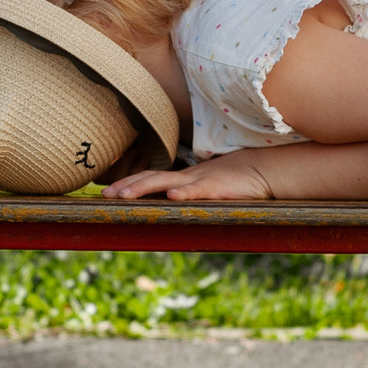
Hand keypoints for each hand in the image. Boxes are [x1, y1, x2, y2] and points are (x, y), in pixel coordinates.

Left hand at [103, 153, 273, 200]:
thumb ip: (191, 192)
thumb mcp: (209, 185)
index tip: (108, 190)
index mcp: (184, 177)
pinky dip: (184, 193)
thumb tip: (172, 200)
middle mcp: (187, 176)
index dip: (129, 182)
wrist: (264, 168)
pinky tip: (171, 196)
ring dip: (143, 188)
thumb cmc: (237, 179)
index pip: (151, 177)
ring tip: (123, 196)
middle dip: (126, 186)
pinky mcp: (217, 187)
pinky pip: (198, 190)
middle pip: (151, 178)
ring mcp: (201, 180)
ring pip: (166, 182)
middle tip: (104, 194)